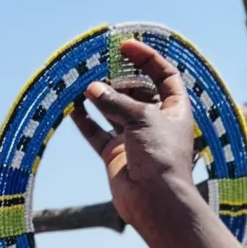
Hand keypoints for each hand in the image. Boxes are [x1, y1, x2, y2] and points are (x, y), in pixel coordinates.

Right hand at [69, 37, 209, 247]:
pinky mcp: (116, 154)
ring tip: (80, 81)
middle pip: (136, 90)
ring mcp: (135, 138)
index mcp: (175, 109)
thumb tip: (91, 88)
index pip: (164, 75)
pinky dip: (85, 120)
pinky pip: (97, 132)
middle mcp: (156, 121)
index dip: (147, 58)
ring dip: (98, 97)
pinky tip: (71, 105)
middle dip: (117, 78)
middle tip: (96, 64)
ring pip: (113, 110)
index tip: (125, 46)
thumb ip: (115, 102)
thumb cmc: (161, 156)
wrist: (156, 201)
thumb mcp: (142, 119)